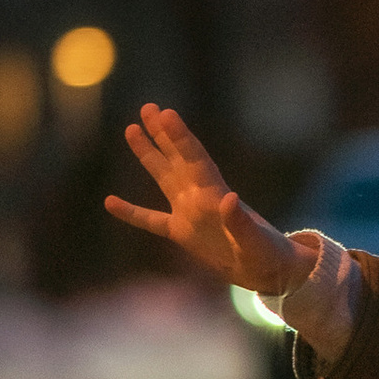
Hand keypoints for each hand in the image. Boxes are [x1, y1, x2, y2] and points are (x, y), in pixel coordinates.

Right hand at [105, 103, 305, 307]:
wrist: (269, 271)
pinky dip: (132, 212)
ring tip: (131, 130)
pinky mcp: (183, 232)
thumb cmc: (267, 254)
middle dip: (163, 133)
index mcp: (215, 194)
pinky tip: (110, 202)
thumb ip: (241, 222)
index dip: (180, 137)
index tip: (166, 114)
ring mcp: (189, 212)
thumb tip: (229, 199)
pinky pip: (151, 219)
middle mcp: (200, 196)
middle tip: (148, 107)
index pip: (194, 159)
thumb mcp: (255, 241)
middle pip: (177, 158)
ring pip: (163, 177)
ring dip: (149, 154)